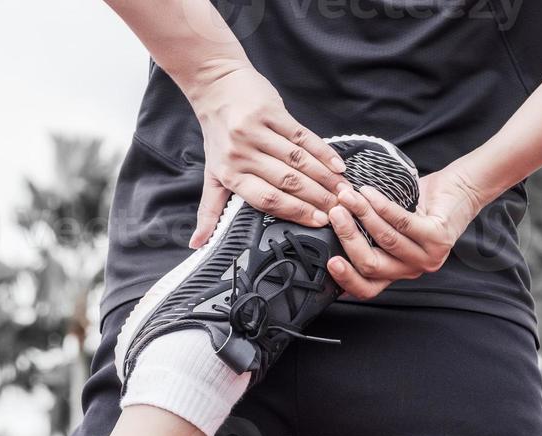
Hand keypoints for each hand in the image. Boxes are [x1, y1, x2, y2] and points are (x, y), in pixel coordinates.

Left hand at [187, 65, 347, 246]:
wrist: (216, 86)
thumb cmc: (217, 135)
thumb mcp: (211, 175)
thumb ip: (210, 210)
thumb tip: (197, 244)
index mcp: (229, 174)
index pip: (267, 199)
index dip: (295, 211)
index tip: (319, 222)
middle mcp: (242, 154)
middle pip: (287, 181)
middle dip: (317, 198)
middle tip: (339, 210)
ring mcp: (257, 132)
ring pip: (298, 160)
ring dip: (324, 178)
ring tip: (343, 192)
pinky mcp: (272, 112)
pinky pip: (302, 136)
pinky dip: (323, 152)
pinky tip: (338, 166)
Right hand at [324, 163, 490, 299]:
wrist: (460, 190)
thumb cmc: (422, 206)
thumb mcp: (389, 226)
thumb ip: (367, 234)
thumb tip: (330, 224)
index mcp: (395, 271)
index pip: (367, 288)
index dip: (346, 279)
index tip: (329, 262)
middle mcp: (411, 269)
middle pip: (371, 265)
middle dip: (348, 237)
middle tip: (334, 213)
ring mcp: (427, 256)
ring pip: (385, 240)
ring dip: (362, 215)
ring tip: (348, 197)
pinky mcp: (438, 237)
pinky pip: (402, 223)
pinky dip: (382, 206)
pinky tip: (369, 193)